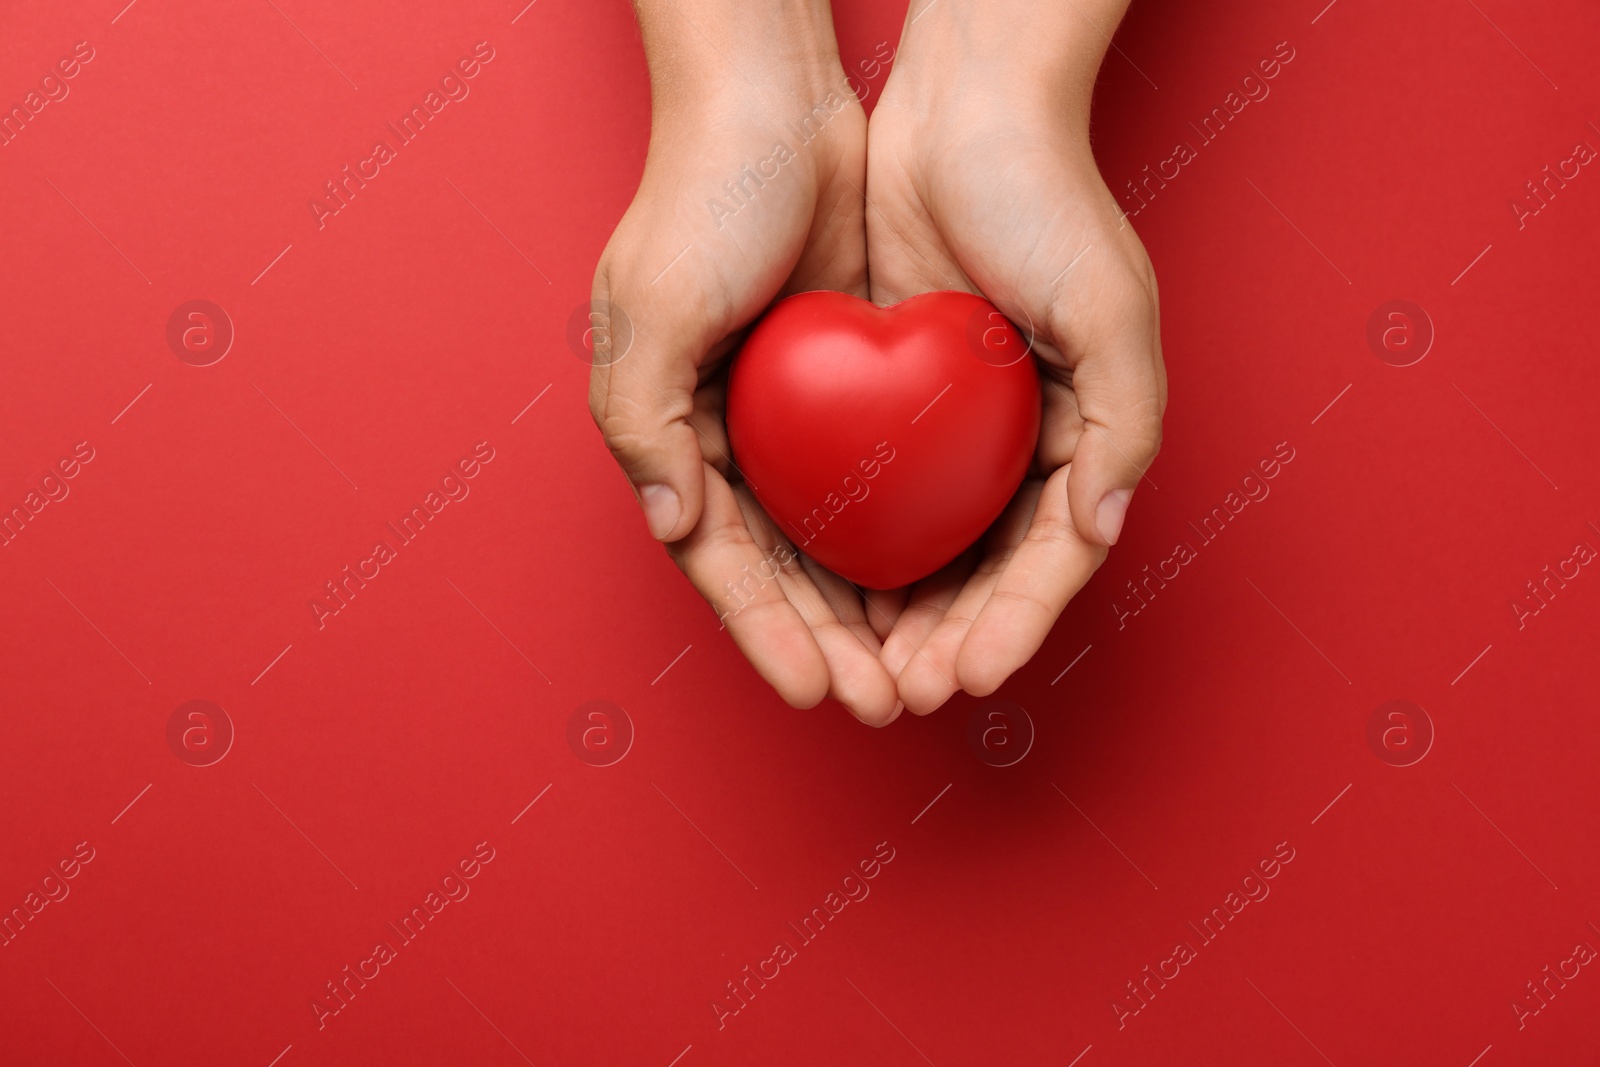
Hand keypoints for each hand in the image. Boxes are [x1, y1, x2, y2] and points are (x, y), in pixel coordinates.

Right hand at [589, 0, 903, 723]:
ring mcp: (793, 415)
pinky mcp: (848, 380)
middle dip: (830, 643)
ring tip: (920, 666)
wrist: (774, 101)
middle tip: (885, 701)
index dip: (768, 633)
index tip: (820, 691)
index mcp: (672, 434)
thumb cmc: (700, 198)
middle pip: (783, 569)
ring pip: (836, 540)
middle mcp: (730, 437)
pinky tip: (940, 576)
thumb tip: (675, 524)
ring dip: (872, 607)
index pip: (723, 562)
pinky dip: (902, 534)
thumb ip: (644, 423)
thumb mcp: (650, 310)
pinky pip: (879, 479)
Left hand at [861, 0, 1166, 713]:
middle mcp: (1021, 443)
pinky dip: (861, 545)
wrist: (962, 113)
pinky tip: (832, 587)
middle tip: (903, 692)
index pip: (1050, 560)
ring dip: (901, 613)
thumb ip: (1124, 425)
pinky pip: (875, 491)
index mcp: (1082, 435)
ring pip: (927, 547)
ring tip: (864, 667)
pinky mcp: (894, 397)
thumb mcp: (1111, 310)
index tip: (968, 676)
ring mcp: (955, 426)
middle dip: (949, 639)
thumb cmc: (1048, 202)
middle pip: (986, 571)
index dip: (1012, 625)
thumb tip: (1102, 530)